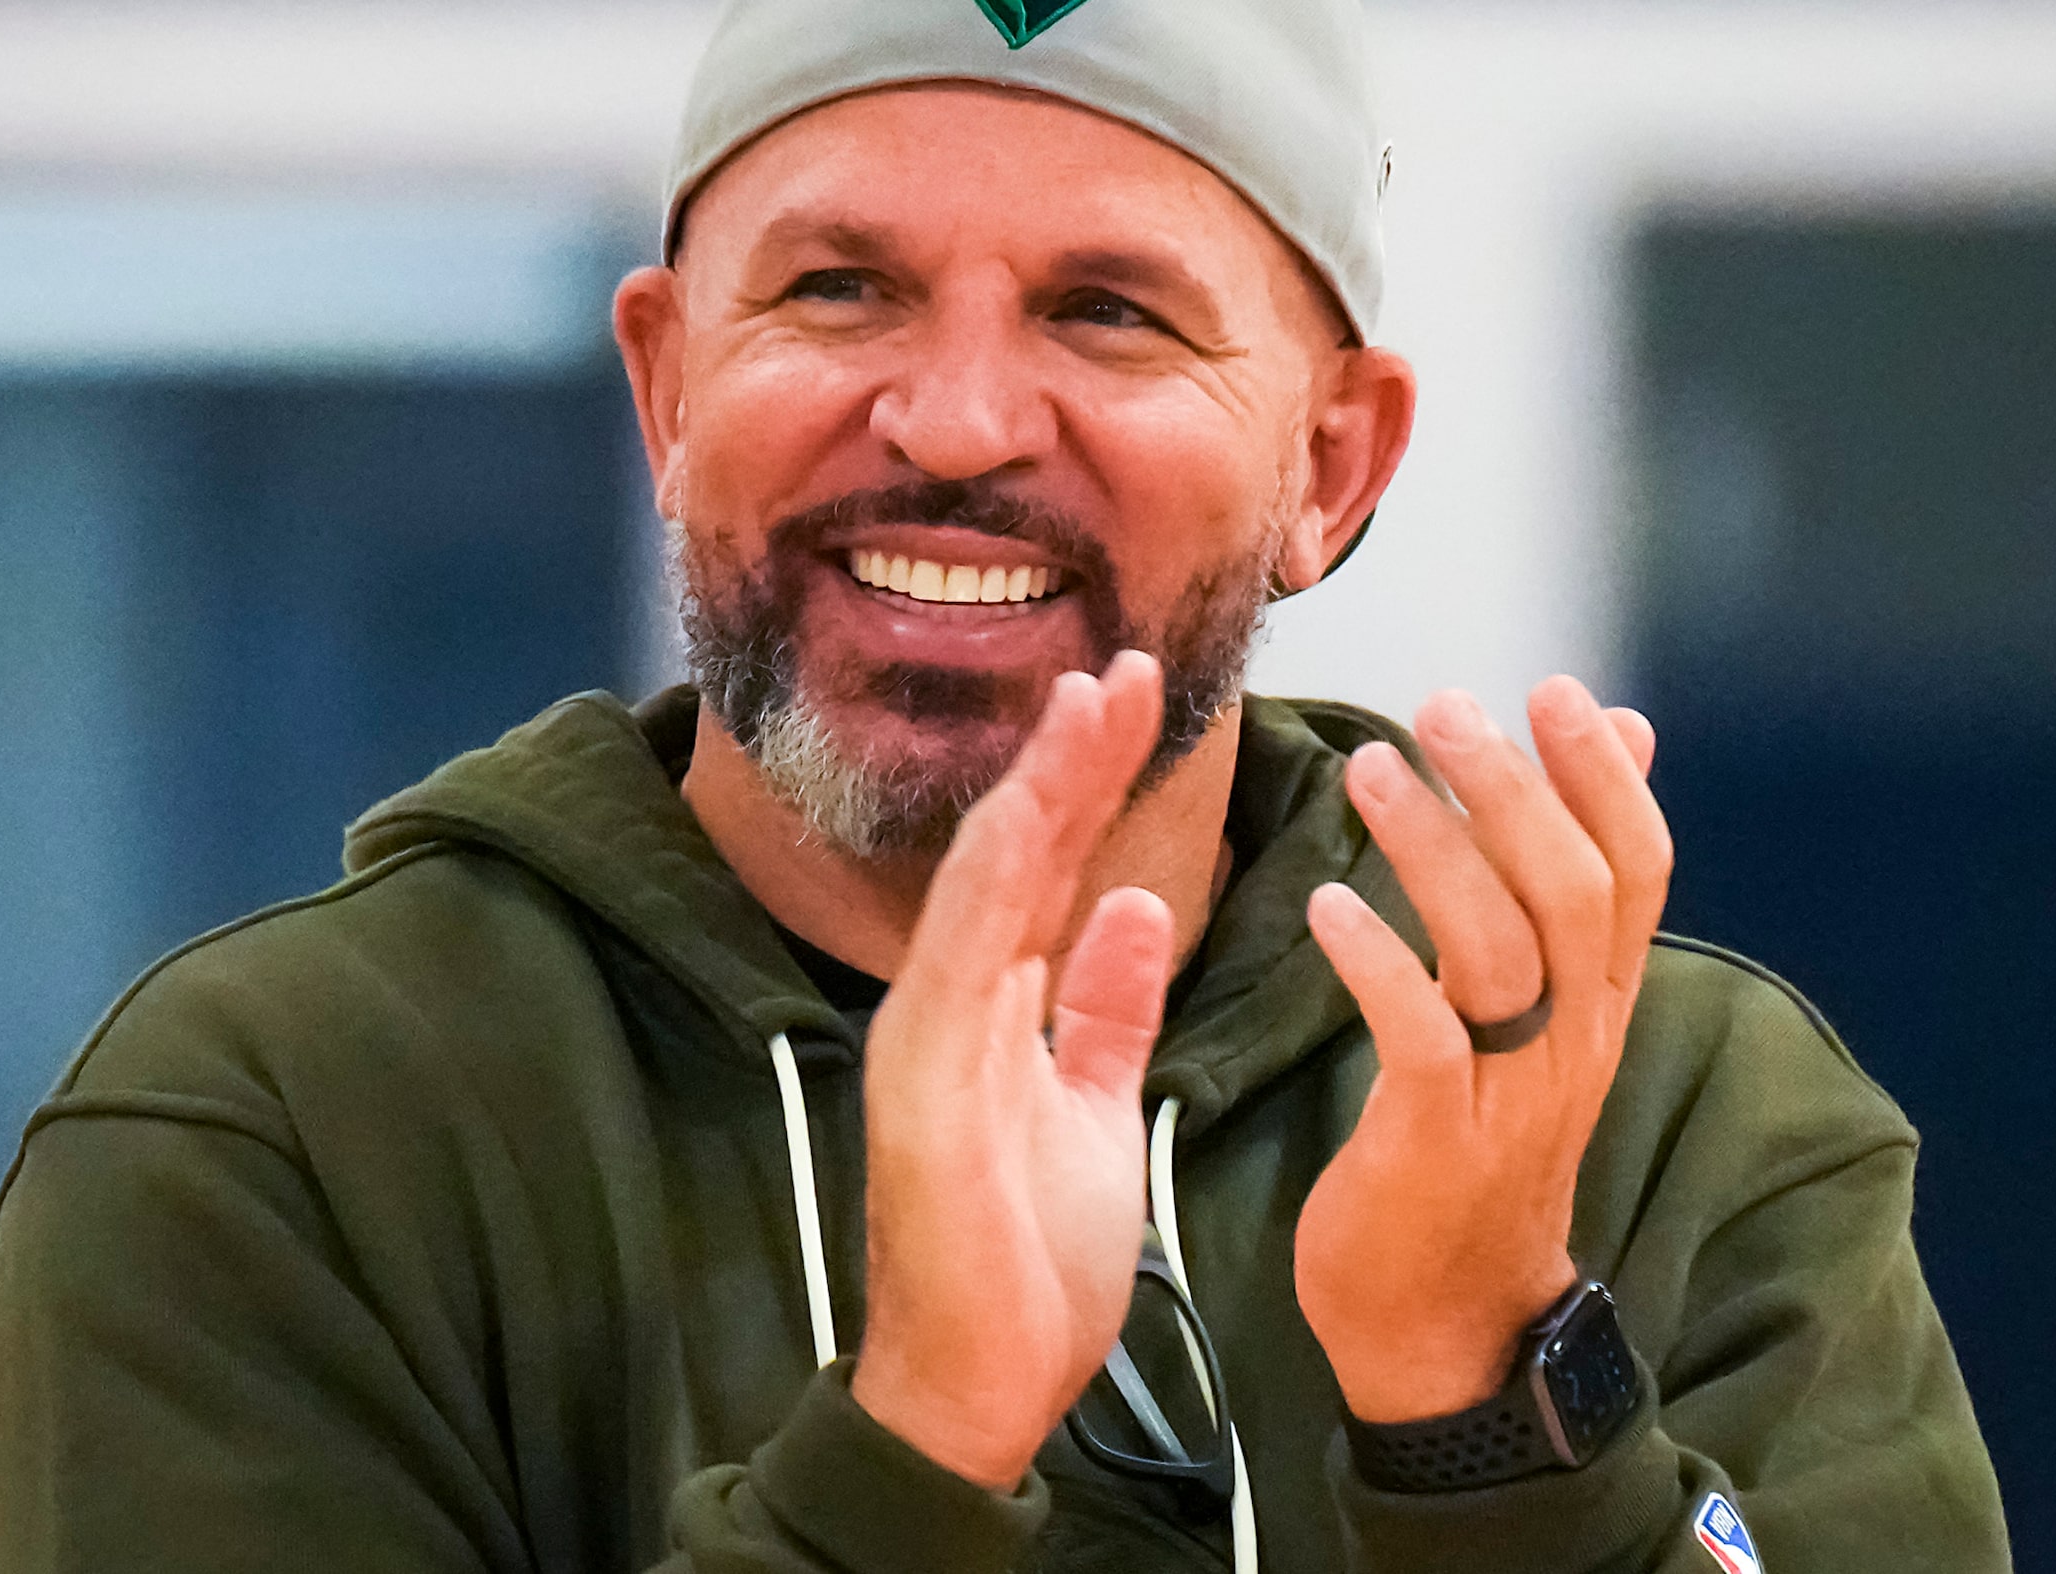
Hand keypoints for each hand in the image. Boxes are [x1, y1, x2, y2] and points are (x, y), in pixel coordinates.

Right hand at [851, 652, 1178, 1489]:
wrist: (979, 1392)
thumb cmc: (1027, 1265)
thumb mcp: (1092, 1112)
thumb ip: (1104, 1010)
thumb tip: (1133, 905)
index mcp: (996, 1009)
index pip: (1048, 867)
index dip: (1087, 778)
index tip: (1136, 697)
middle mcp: (952, 1003)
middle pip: (1018, 853)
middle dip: (1071, 756)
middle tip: (1126, 664)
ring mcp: (927, 1038)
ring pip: (985, 885)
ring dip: (1038, 790)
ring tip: (1089, 703)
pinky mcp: (920, 1087)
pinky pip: (959, 966)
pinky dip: (992, 886)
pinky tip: (1025, 816)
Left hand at [1294, 676, 1669, 1421]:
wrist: (1449, 1325)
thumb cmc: (1479, 1148)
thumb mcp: (1545, 1019)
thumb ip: (1570, 892)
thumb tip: (1624, 746)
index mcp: (1600, 1006)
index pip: (1637, 873)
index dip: (1605, 780)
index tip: (1557, 692)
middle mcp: (1573, 1042)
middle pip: (1572, 894)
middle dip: (1515, 791)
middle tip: (1446, 708)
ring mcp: (1510, 1095)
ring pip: (1501, 951)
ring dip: (1435, 850)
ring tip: (1370, 770)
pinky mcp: (1435, 1143)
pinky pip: (1423, 1038)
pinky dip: (1379, 962)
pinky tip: (1328, 904)